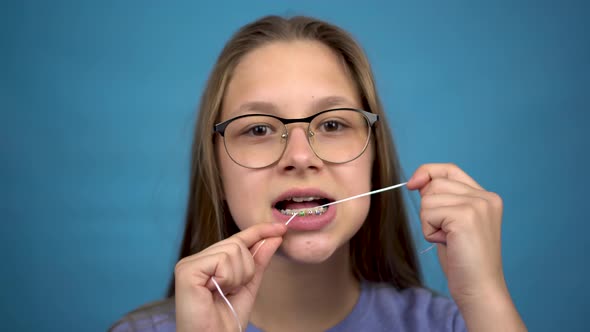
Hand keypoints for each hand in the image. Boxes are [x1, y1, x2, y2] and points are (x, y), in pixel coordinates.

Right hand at [174, 222, 286, 331]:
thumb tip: (274, 236)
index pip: (236, 240)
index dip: (259, 232)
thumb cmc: (227, 321)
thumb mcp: (249, 285)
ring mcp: (189, 264)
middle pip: (237, 244)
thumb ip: (259, 261)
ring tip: (223, 293)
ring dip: (238, 276)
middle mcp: (196, 259)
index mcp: (208, 262)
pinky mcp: (187, 270)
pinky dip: (228, 278)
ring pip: (232, 250)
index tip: (281, 228)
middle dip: (246, 270)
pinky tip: (215, 291)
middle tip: (232, 291)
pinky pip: (222, 260)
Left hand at [407, 163, 505, 305]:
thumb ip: (443, 199)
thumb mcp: (452, 222)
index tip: (411, 184)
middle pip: (435, 184)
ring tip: (448, 239)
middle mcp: (485, 197)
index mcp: (486, 196)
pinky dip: (429, 231)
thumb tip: (418, 181)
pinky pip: (427, 214)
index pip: (449, 169)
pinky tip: (446, 243)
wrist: (479, 289)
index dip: (427, 172)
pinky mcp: (466, 217)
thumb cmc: (463, 260)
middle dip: (429, 209)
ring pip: (428, 199)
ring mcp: (477, 205)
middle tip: (446, 233)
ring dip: (428, 222)